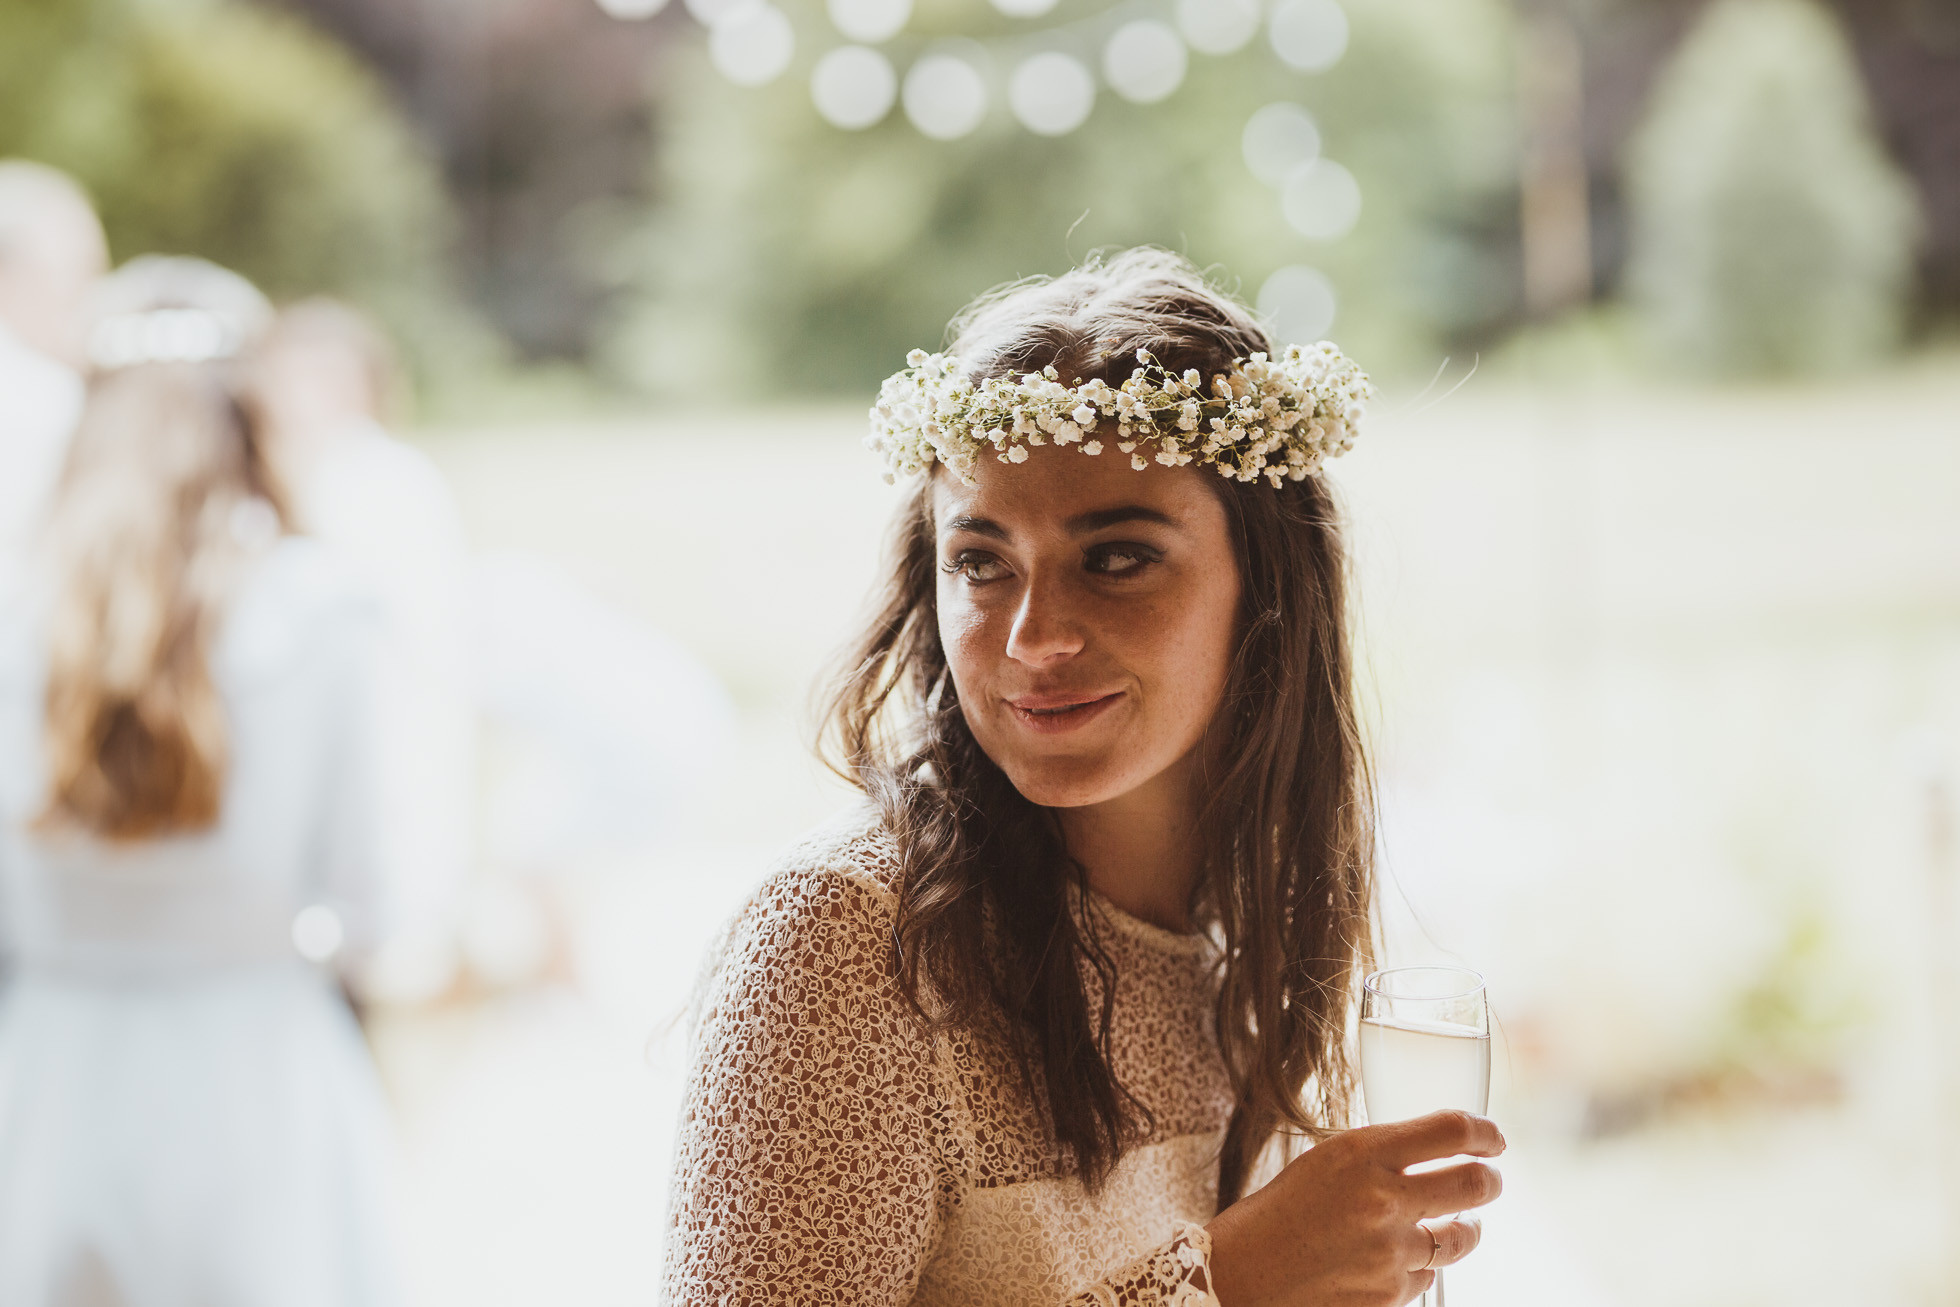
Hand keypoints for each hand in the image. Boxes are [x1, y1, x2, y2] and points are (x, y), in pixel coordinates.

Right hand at [1204, 1110, 1504, 1306]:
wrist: (1237, 1277)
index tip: (1493, 1138)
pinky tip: (1394, 1260)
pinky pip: (1427, 1276)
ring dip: (1465, 1229)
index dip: (1484, 1132)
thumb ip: (1376, 1158)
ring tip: (1460, 1225)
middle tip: (1488, 1180)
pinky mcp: (1390, 1296)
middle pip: (1474, 1183)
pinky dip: (1419, 1267)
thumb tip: (1431, 1155)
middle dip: (1489, 1180)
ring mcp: (1391, 1253)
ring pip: (1461, 1237)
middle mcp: (1383, 1199)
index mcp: (1361, 1153)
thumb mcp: (1323, 1164)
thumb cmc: (1273, 1216)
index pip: (1451, 1130)